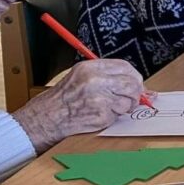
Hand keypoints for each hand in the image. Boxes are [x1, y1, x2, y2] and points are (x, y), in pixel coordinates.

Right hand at [14, 59, 146, 152]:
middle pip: (132, 83)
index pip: (125, 67)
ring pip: (128, 101)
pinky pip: (118, 115)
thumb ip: (105, 75)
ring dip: (123, 107)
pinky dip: (113, 117)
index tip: (136, 83)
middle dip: (135, 93)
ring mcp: (99, 98)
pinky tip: (99, 115)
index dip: (134, 76)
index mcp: (91, 67)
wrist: (47, 117)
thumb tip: (133, 80)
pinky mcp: (101, 115)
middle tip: (131, 99)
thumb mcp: (81, 76)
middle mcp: (96, 80)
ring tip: (107, 108)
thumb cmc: (63, 98)